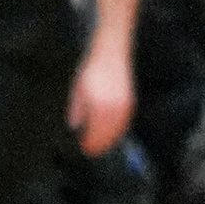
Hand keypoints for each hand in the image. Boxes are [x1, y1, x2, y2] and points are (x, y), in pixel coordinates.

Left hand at [69, 42, 133, 157]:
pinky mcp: (130, 101)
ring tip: (102, 146)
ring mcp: (123, 104)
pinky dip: (119, 131)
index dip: (90, 143)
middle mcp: (112, 106)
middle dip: (99, 144)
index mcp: (97, 103)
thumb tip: (74, 126)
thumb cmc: (92, 69)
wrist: (111, 52)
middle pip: (107, 134)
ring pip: (117, 130)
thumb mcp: (79, 88)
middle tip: (92, 151)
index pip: (95, 131)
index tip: (85, 149)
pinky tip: (113, 133)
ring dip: (110, 140)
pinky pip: (125, 122)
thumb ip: (77, 108)